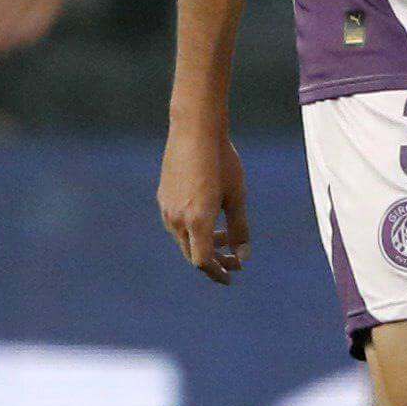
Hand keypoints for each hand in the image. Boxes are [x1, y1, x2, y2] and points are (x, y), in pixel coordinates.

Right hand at [159, 123, 250, 282]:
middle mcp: (177, 219)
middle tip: (234, 261)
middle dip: (214, 261)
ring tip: (225, 235)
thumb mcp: (237, 196)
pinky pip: (176, 223)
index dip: (217, 273)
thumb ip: (240, 229)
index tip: (232, 276)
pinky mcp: (163, 197)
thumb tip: (243, 258)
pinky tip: (207, 216)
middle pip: (193, 254)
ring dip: (204, 243)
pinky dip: (193, 229)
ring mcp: (166, 208)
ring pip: (184, 239)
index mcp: (197, 221)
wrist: (194, 130)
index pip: (203, 262)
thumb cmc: (222, 161)